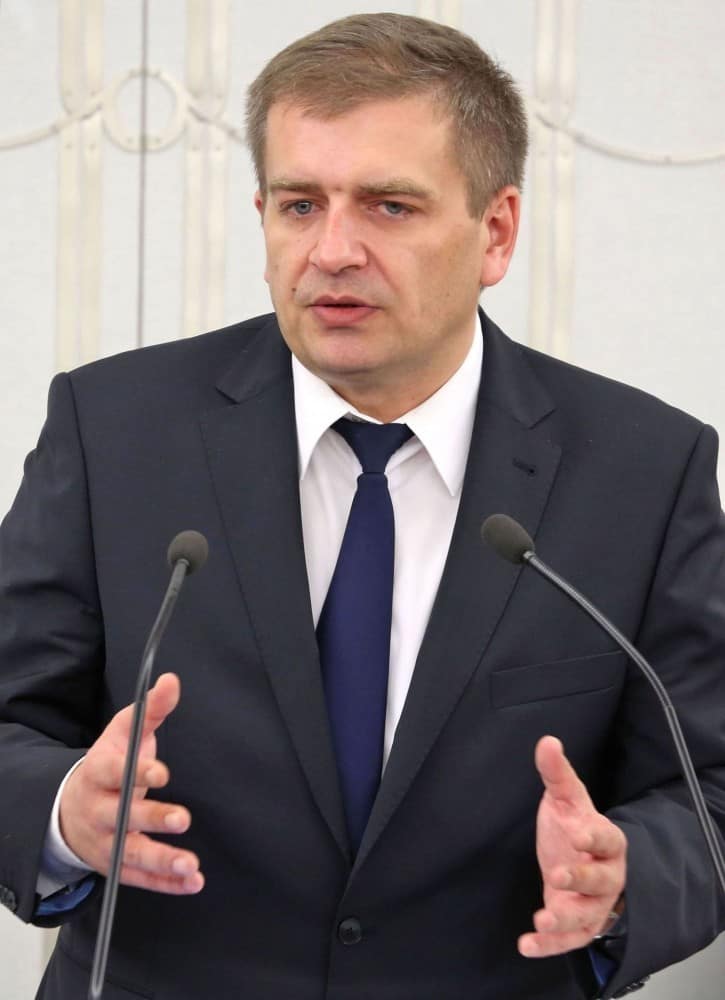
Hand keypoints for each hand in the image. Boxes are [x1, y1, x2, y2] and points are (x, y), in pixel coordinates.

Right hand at [59, 672, 203, 894]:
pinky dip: (166, 883)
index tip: (163, 773)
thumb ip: (151, 709)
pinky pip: (141, 878)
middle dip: (152, 818)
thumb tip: (171, 680)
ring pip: (131, 855)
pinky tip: (192, 881)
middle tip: (182, 818)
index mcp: (99, 773)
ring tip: (191, 865)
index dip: (138, 772)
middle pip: (123, 816)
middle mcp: (100, 811)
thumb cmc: (107, 764)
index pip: (115, 773)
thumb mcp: (122, 732)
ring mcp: (106, 842)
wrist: (70, 809)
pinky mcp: (117, 867)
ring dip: (162, 861)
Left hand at [518, 735, 625, 957]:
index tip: (578, 832)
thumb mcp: (566, 799)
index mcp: (608, 840)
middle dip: (582, 879)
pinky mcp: (578, 925)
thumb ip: (556, 773)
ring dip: (565, 920)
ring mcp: (594, 903)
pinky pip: (569, 940)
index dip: (595, 836)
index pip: (608, 837)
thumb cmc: (574, 826)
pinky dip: (549, 945)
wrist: (584, 861)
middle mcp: (607, 875)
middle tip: (557, 874)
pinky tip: (526, 944)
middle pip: (602, 880)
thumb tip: (547, 740)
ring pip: (588, 916)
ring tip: (542, 920)